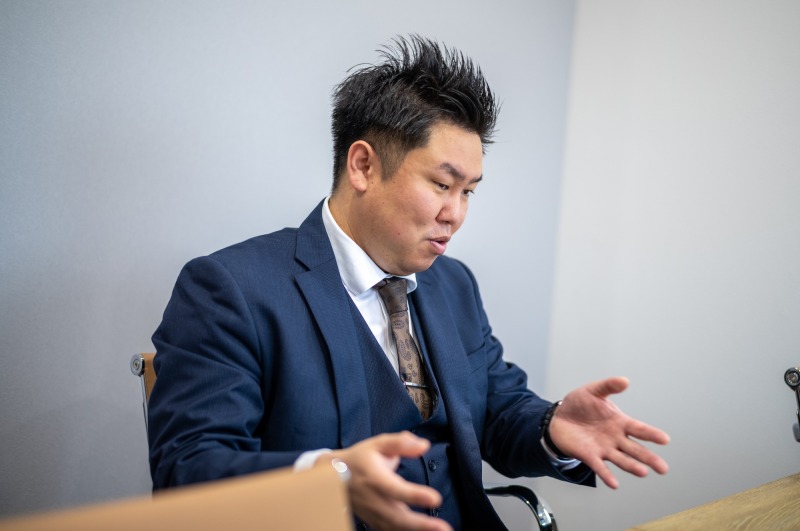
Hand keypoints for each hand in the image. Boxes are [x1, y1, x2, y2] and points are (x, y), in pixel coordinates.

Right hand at [320, 431, 451, 530]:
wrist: (333, 477)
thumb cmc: (360, 458)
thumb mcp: (378, 444)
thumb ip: (401, 443)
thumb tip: (424, 445)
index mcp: (375, 478)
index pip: (395, 489)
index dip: (415, 495)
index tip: (436, 498)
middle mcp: (373, 499)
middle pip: (397, 516)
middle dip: (422, 525)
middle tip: (444, 528)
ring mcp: (372, 513)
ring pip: (395, 527)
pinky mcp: (373, 521)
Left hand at [547, 377, 669, 488]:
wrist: (558, 417)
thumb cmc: (579, 404)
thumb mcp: (592, 391)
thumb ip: (608, 386)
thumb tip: (624, 380)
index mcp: (619, 422)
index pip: (639, 429)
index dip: (652, 434)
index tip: (665, 439)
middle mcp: (615, 438)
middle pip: (636, 450)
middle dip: (649, 458)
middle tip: (663, 468)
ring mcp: (604, 448)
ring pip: (622, 460)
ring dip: (632, 466)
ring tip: (643, 472)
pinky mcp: (590, 456)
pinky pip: (600, 467)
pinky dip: (607, 475)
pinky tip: (614, 484)